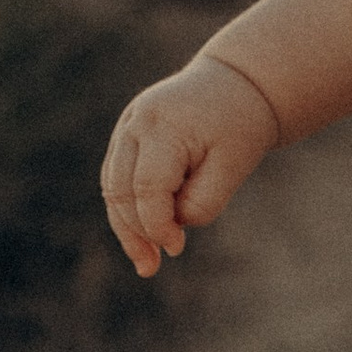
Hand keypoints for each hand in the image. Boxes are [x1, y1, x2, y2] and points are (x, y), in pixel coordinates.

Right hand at [101, 54, 281, 274]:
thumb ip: (202, 203)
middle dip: (134, 233)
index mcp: (163, 126)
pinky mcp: (127, 134)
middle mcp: (136, 122)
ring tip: (146, 263)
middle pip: (119, 189)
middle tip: (151, 268)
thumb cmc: (240, 125)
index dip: (157, 225)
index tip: (177, 248)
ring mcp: (127, 125)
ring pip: (111, 186)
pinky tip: (144, 237)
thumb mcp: (233, 168)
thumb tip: (171, 226)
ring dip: (125, 227)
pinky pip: (116, 177)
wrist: (237, 82)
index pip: (147, 187)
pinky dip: (127, 208)